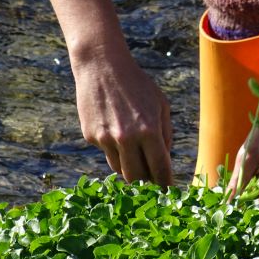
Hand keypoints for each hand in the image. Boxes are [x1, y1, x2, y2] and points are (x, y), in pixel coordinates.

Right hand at [73, 52, 172, 184]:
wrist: (102, 66)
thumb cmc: (138, 85)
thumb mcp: (161, 105)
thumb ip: (166, 134)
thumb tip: (165, 160)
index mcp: (149, 131)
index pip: (160, 169)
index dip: (165, 184)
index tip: (168, 191)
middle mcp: (127, 138)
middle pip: (137, 178)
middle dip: (146, 182)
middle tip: (152, 181)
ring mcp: (105, 139)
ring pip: (120, 169)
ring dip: (129, 166)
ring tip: (134, 149)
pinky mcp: (90, 136)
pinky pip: (106, 152)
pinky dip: (114, 149)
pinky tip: (115, 128)